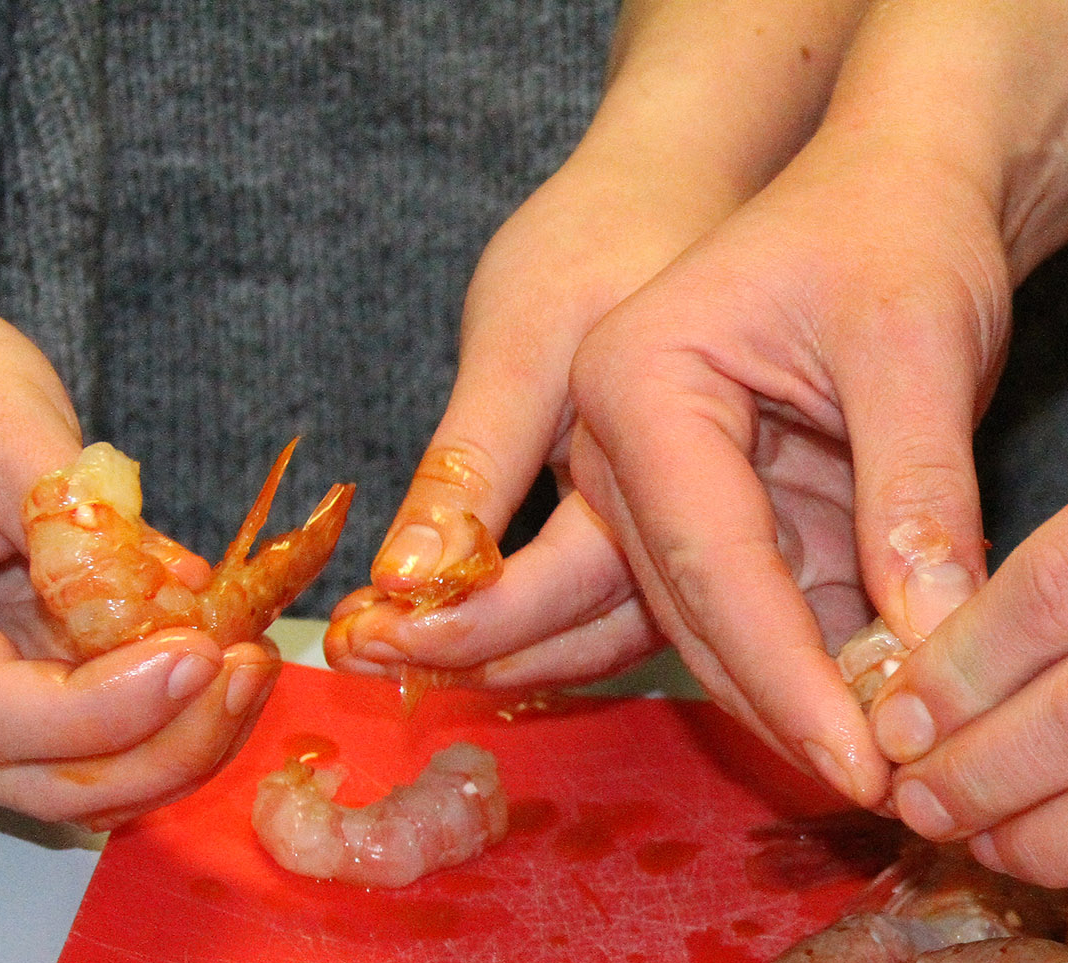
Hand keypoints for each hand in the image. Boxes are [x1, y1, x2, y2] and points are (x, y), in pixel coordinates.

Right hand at [0, 274, 276, 826]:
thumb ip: (82, 517)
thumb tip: (181, 594)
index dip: (116, 708)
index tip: (206, 654)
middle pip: (41, 780)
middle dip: (165, 747)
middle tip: (251, 669)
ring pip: (71, 783)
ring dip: (174, 746)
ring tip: (248, 663)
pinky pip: (82, 746)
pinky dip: (159, 726)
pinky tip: (217, 665)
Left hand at [321, 148, 689, 691]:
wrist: (673, 194)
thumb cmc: (599, 246)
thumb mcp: (517, 342)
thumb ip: (470, 471)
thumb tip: (404, 582)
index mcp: (670, 482)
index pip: (561, 596)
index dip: (457, 631)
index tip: (364, 642)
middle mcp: (703, 526)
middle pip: (592, 638)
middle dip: (474, 662)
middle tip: (365, 662)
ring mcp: (695, 532)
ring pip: (603, 634)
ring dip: (504, 656)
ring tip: (403, 657)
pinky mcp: (673, 526)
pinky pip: (609, 603)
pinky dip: (537, 623)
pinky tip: (468, 624)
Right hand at [565, 135, 1014, 804]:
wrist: (903, 191)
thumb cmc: (898, 228)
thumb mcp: (918, 339)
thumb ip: (919, 485)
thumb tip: (932, 638)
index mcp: (638, 381)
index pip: (707, 559)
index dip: (786, 675)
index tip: (862, 762)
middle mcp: (627, 447)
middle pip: (699, 616)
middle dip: (791, 712)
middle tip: (890, 795)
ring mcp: (673, 494)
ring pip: (727, 638)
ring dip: (806, 711)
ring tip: (900, 784)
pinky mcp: (735, 526)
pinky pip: (774, 625)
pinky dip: (830, 681)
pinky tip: (893, 740)